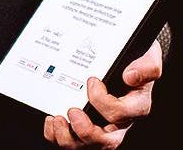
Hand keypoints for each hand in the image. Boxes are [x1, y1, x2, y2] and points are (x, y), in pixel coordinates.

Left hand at [43, 40, 161, 147]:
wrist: (124, 62)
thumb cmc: (134, 64)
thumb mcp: (148, 59)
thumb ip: (146, 66)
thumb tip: (130, 76)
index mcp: (135, 107)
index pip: (120, 114)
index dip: (102, 100)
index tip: (92, 81)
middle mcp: (119, 122)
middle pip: (106, 141)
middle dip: (85, 131)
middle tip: (72, 111)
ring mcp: (102, 127)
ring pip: (87, 145)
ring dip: (68, 137)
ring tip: (57, 119)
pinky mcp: (85, 126)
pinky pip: (71, 140)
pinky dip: (56, 134)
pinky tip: (52, 120)